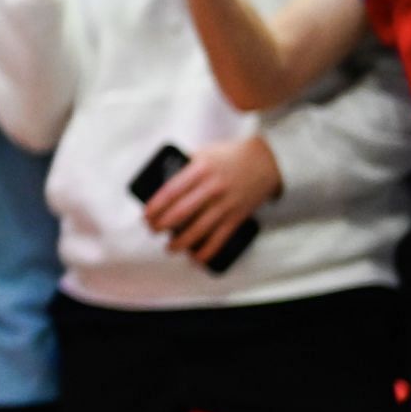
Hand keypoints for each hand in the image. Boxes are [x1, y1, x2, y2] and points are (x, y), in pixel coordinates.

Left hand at [144, 136, 280, 265]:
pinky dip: (206, 252)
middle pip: (181, 212)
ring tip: (169, 247)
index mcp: (200, 169)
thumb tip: (159, 179)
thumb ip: (184, 165)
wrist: (264, 162)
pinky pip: (219, 239)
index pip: (171, 191)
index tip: (146, 215)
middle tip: (152, 229)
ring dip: (180, 243)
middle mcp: (212, 187)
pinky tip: (195, 257)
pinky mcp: (237, 217)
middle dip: (162, 225)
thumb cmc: (228, 156)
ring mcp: (225, 204)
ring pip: (198, 230)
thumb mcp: (204, 153)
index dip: (155, 206)